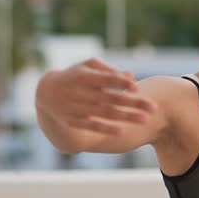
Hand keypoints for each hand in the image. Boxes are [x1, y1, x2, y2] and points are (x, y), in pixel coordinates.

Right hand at [36, 57, 157, 134]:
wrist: (45, 93)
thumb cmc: (74, 75)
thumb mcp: (88, 66)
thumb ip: (109, 71)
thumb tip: (131, 76)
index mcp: (83, 76)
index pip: (106, 79)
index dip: (121, 83)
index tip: (137, 88)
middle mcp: (79, 92)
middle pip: (111, 98)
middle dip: (133, 103)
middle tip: (153, 107)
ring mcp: (76, 108)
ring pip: (105, 114)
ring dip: (126, 117)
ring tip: (144, 119)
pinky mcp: (73, 120)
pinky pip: (92, 125)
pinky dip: (106, 128)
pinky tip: (122, 131)